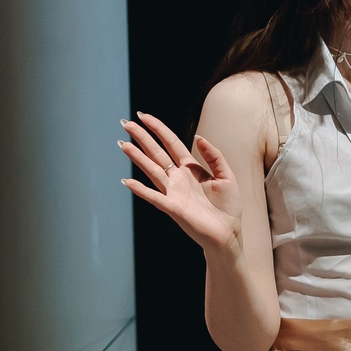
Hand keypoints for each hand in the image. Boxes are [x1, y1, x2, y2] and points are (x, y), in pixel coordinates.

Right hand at [119, 112, 242, 251]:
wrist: (227, 234)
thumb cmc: (227, 207)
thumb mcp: (226, 176)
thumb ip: (214, 156)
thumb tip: (199, 137)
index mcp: (190, 168)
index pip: (171, 143)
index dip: (158, 129)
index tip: (144, 116)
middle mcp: (178, 178)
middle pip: (156, 153)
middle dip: (142, 138)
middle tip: (126, 124)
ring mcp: (173, 192)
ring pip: (152, 170)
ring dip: (137, 157)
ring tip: (122, 144)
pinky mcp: (173, 208)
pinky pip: (154, 197)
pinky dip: (141, 190)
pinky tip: (128, 181)